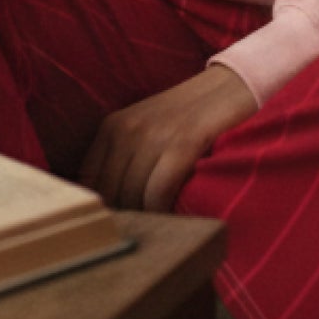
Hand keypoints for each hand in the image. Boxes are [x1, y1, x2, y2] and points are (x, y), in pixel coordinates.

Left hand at [78, 65, 257, 212]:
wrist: (231, 86)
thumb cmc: (187, 118)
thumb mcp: (145, 130)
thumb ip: (123, 160)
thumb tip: (109, 206)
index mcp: (112, 127)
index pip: (87, 180)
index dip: (99, 208)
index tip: (113, 226)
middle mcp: (127, 129)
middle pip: (110, 193)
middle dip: (124, 217)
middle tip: (141, 232)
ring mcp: (154, 135)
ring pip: (133, 196)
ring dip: (147, 219)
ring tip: (160, 227)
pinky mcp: (182, 143)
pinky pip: (159, 192)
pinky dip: (164, 211)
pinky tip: (173, 216)